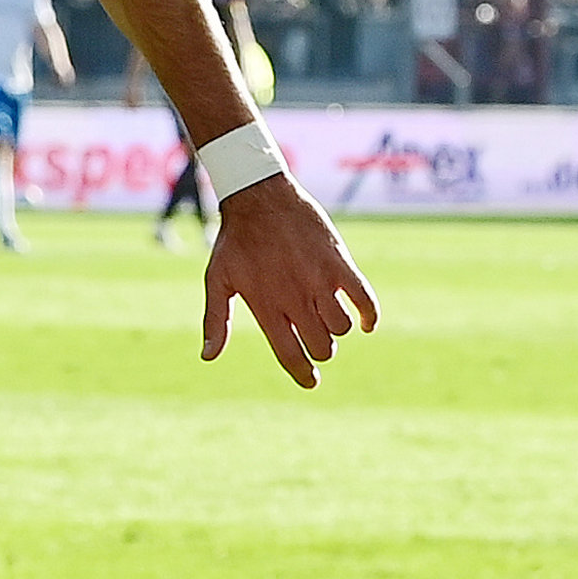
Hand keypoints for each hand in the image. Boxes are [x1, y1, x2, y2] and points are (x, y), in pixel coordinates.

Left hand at [203, 173, 379, 385]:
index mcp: (265, 305)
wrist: (259, 196)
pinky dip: (369, 315)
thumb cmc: (236, 241)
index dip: (303, 374)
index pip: (290, 354)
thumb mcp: (217, 280)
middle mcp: (294, 297)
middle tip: (315, 339)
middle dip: (320, 350)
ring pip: (341, 327)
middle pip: (321, 346)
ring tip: (327, 318)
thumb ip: (215, 320)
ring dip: (338, 330)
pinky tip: (365, 322)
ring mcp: (318, 279)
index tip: (311, 382)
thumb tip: (208, 356)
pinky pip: (364, 298)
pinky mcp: (338, 262)